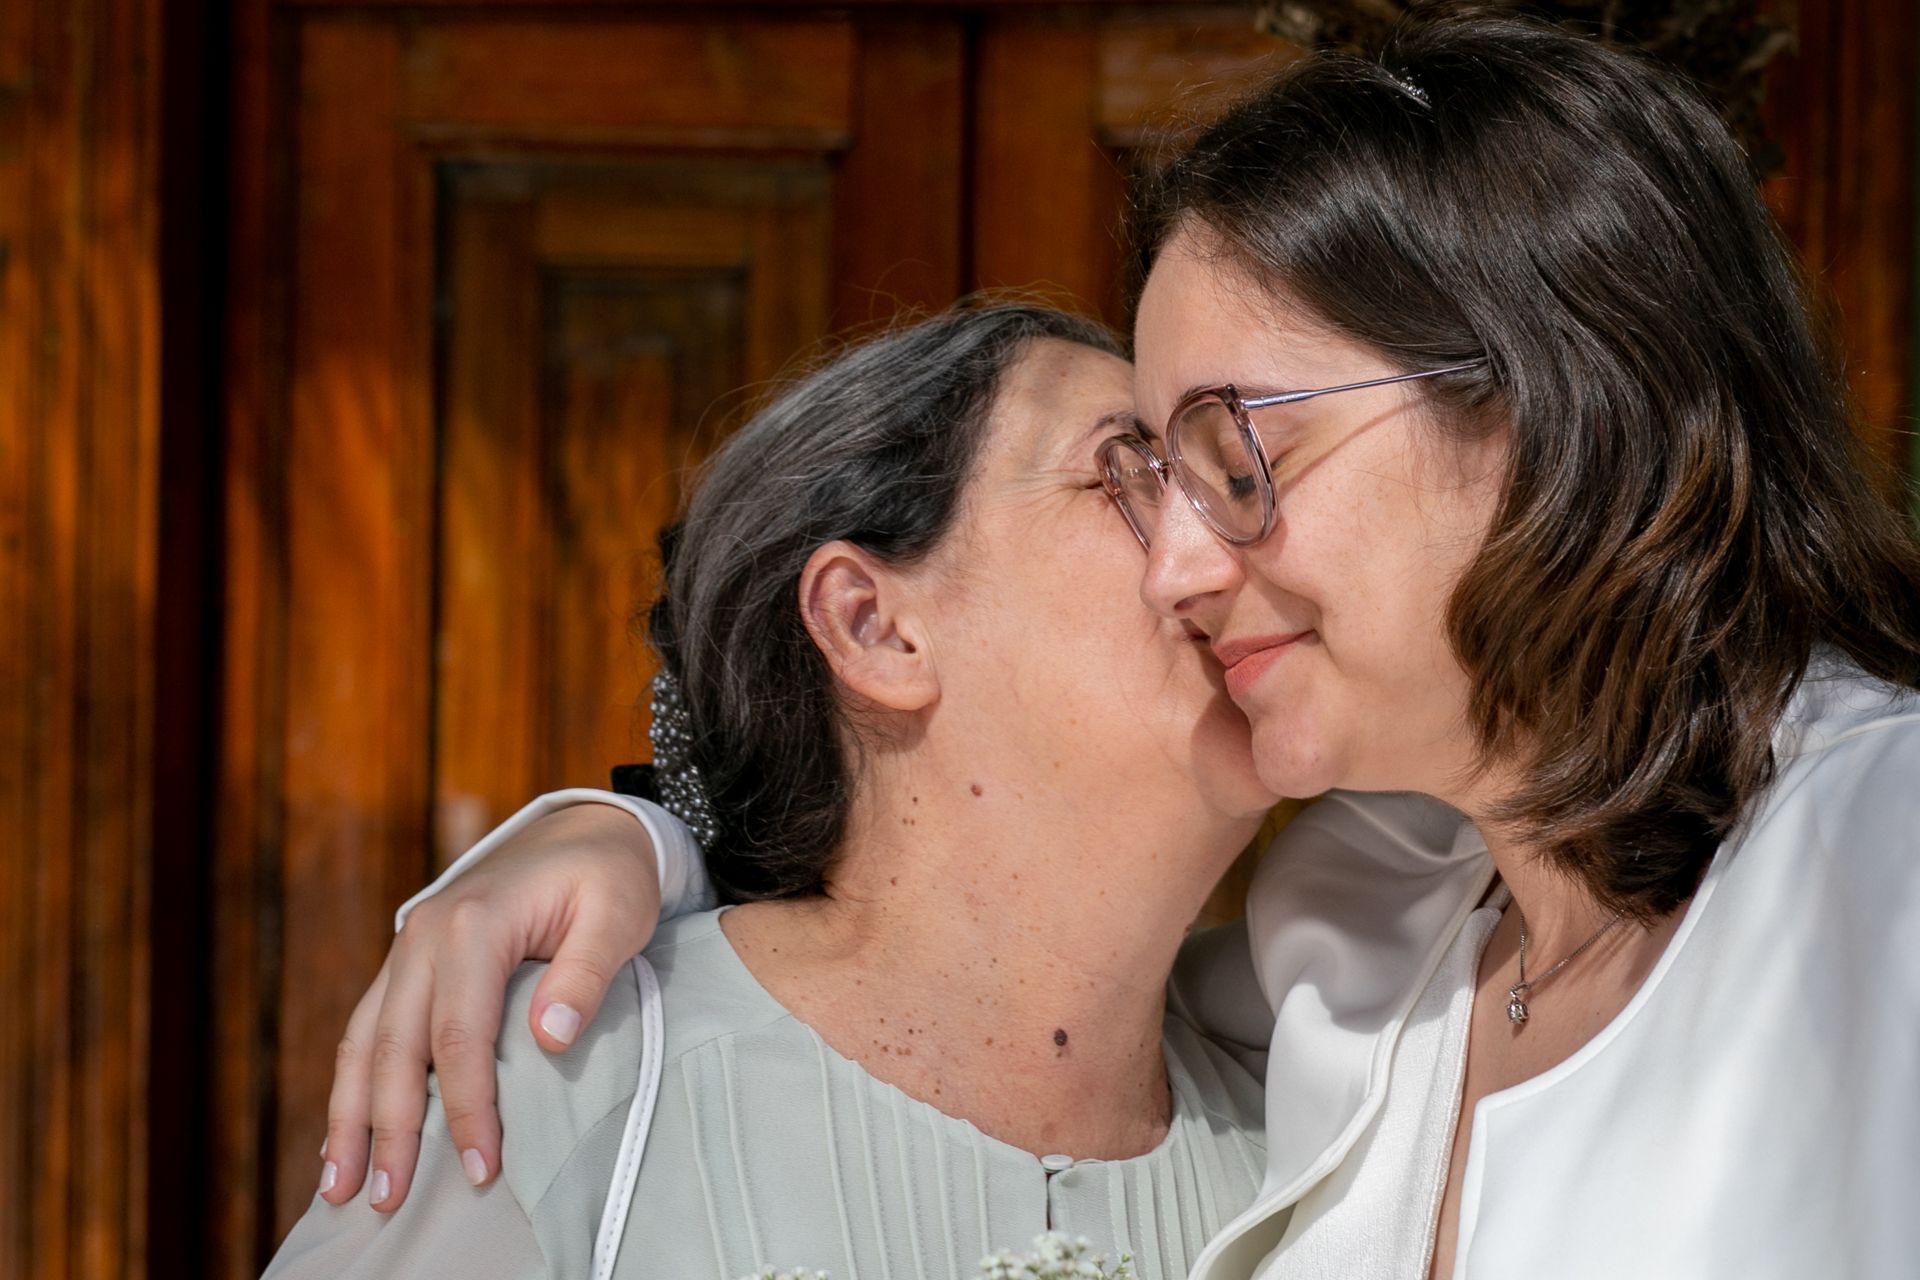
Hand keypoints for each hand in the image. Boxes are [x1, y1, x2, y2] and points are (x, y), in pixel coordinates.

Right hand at [318, 801, 660, 1211]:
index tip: (481, 1168)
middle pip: (395, 1046)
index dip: (466, 1108)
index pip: (459, 1035)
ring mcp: (408, 947)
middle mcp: (424, 935)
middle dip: (387, 1129)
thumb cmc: (607, 874)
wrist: (583, 830)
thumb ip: (586, 973)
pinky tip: (346, 1131)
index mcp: (473, 923)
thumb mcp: (619, 912)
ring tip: (339, 1184)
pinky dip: (355, 1081)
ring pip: (364, 1039)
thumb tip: (549, 1040)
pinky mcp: (409, 961)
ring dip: (349, 1114)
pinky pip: (369, 1026)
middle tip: (387, 1198)